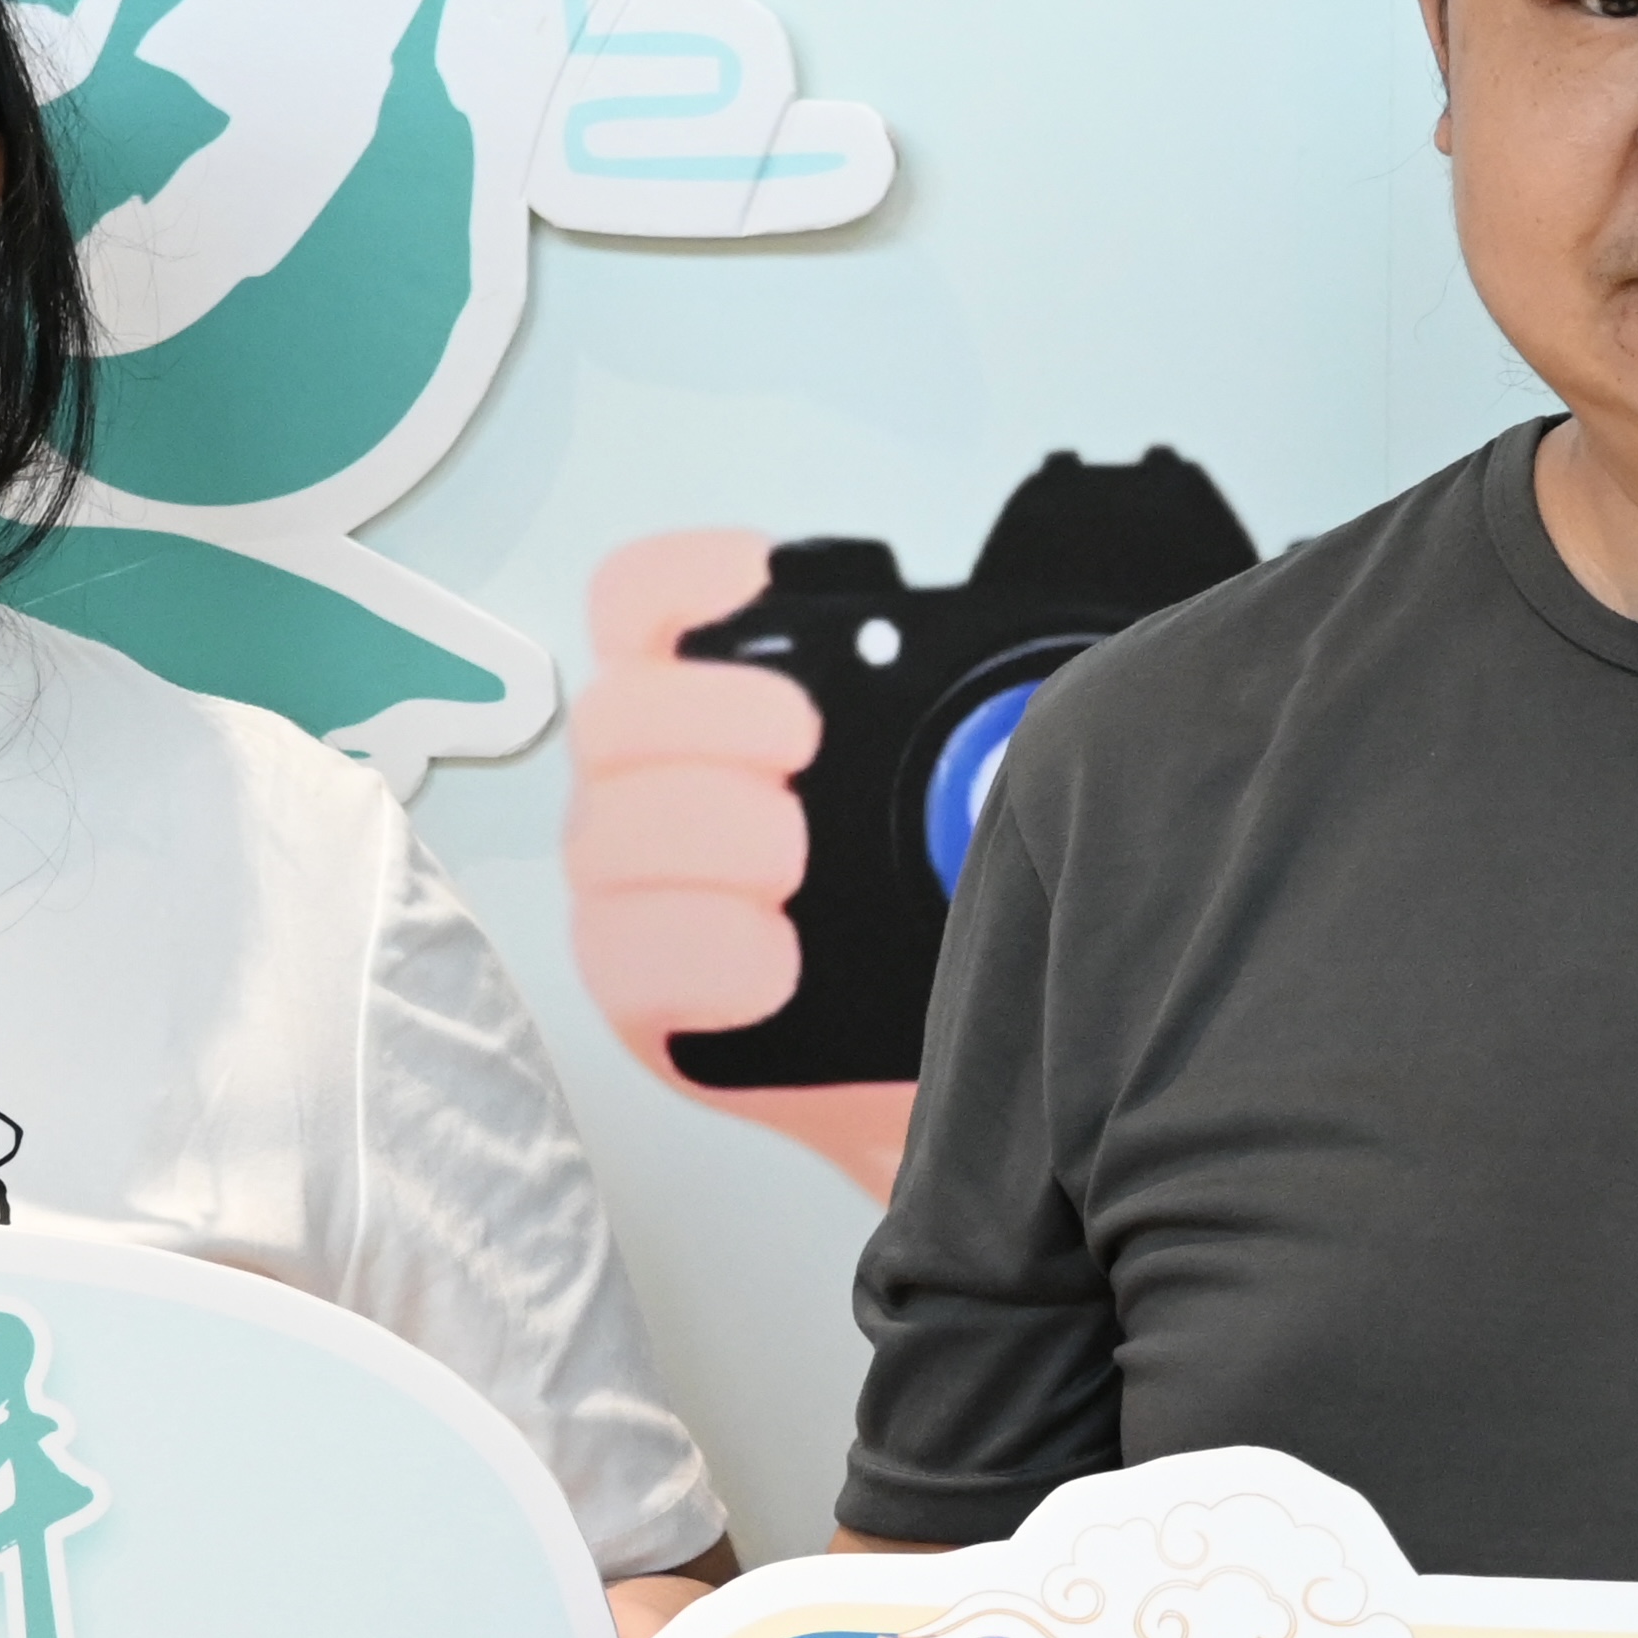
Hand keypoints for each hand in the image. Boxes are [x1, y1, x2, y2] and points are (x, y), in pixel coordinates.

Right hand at [565, 532, 917, 1201]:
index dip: (678, 578)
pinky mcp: (643, 1000)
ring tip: (792, 859)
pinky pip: (625, 960)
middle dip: (706, 714)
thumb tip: (1031, 653)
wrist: (940, 1059)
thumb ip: (967, 711)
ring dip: (703, 830)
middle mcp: (650, 794)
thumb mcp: (958, 784)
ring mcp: (635, 896)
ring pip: (606, 836)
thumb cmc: (934, 911)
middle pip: (612, 718)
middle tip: (801, 742)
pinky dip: (699, 949)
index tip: (752, 578)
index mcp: (705, 714)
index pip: (636, 608)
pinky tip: (773, 959)